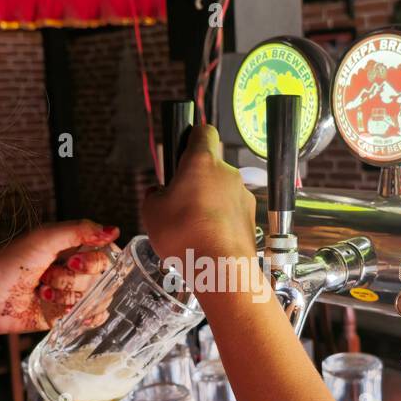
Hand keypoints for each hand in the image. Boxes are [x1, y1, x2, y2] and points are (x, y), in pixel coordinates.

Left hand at [0, 219, 117, 349]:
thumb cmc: (8, 265)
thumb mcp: (43, 239)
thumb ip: (79, 230)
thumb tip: (114, 230)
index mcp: (73, 247)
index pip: (106, 251)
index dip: (94, 260)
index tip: (72, 261)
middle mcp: (77, 269)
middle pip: (102, 276)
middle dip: (73, 279)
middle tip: (48, 276)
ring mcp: (73, 292)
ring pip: (95, 297)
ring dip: (67, 296)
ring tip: (43, 292)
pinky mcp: (68, 314)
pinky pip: (94, 316)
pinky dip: (85, 315)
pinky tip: (64, 310)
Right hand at [142, 124, 255, 265]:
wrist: (220, 268)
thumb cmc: (185, 235)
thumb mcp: (151, 212)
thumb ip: (154, 195)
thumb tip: (159, 194)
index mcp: (202, 161)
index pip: (202, 131)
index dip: (191, 137)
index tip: (182, 150)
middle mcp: (227, 173)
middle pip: (210, 167)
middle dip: (195, 181)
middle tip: (178, 202)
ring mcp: (242, 195)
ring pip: (220, 192)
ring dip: (208, 203)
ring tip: (191, 228)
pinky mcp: (250, 217)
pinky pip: (231, 212)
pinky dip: (220, 221)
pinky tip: (206, 239)